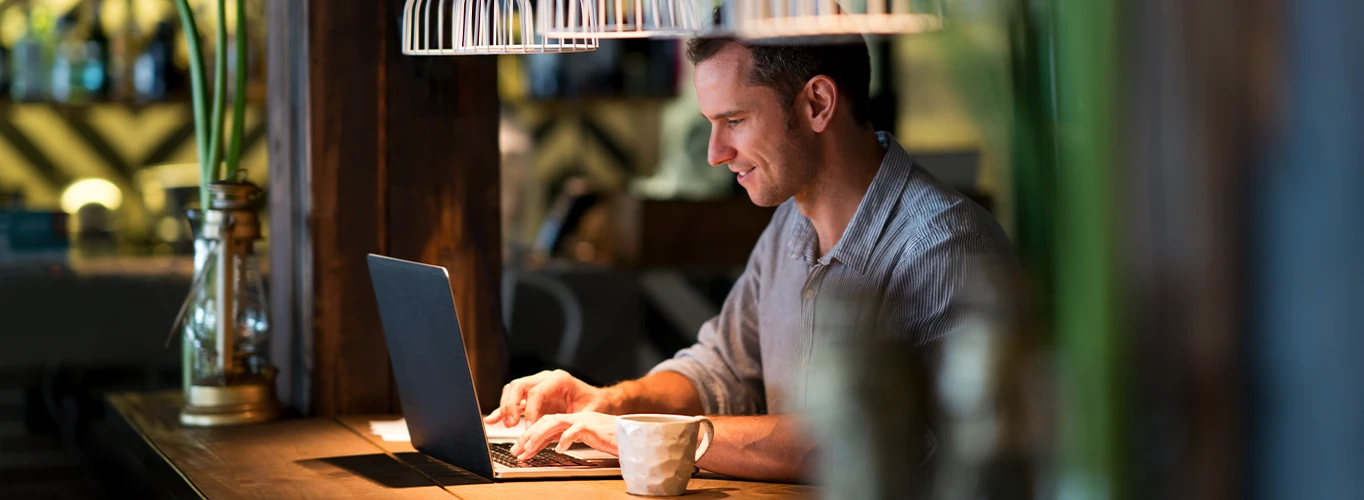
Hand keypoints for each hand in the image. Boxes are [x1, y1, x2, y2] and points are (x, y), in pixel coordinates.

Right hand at [483, 370, 610, 427]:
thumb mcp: (588, 411)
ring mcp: (536, 386)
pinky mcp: (531, 397)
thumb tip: (563, 432)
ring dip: (506, 407)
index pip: (536, 392)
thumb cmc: (593, 403)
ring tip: (505, 424)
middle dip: (511, 405)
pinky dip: (502, 410)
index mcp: (559, 379)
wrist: (595, 399)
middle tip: (511, 424)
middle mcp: (544, 379)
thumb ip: (575, 420)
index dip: (530, 411)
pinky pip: (513, 400)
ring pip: (512, 390)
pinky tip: (492, 419)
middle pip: (519, 386)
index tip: (530, 427)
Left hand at [509, 412, 617, 460]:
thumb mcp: (585, 437)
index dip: (530, 436)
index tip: (520, 450)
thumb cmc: (611, 437)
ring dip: (539, 436)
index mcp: (572, 418)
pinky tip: (559, 449)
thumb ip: (569, 437)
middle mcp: (575, 416)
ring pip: (554, 422)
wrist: (631, 435)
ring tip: (529, 449)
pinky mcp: (592, 426)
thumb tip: (553, 446)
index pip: (546, 423)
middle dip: (528, 436)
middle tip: (517, 451)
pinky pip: (574, 430)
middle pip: (545, 420)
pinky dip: (565, 439)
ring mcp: (583, 419)